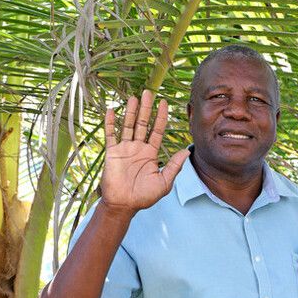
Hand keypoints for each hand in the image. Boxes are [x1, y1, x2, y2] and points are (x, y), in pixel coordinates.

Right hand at [102, 91, 189, 214]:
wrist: (124, 205)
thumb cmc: (145, 196)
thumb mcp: (164, 182)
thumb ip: (174, 166)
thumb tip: (187, 151)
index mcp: (151, 153)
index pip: (157, 130)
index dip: (161, 117)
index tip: (164, 103)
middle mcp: (138, 148)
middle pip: (143, 123)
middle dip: (146, 108)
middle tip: (148, 92)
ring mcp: (125, 148)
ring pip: (128, 125)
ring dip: (131, 111)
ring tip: (134, 97)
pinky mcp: (112, 152)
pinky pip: (111, 135)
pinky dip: (111, 123)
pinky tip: (112, 110)